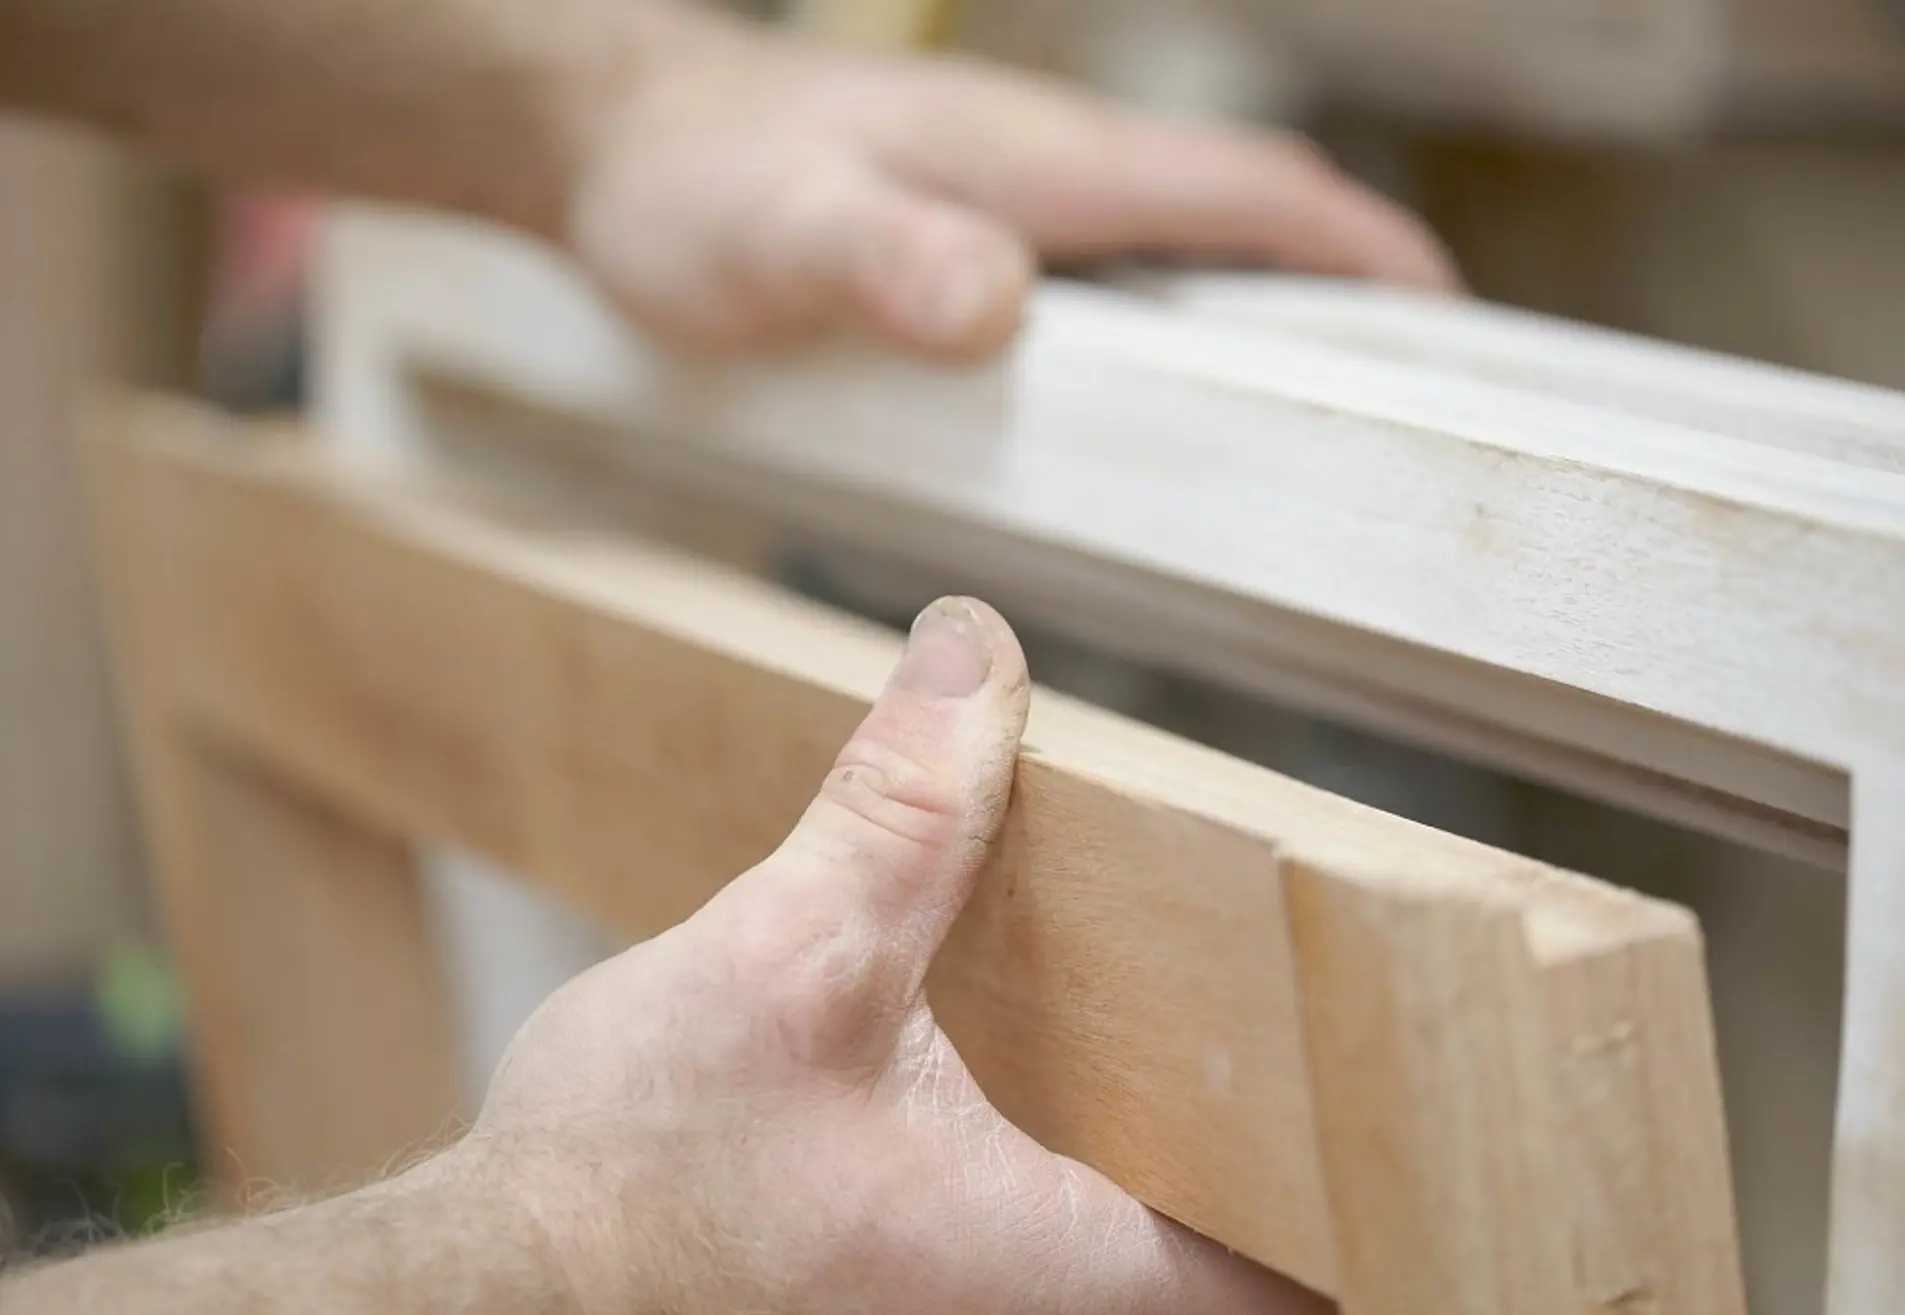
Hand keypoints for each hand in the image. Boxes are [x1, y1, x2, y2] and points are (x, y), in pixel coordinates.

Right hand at [459, 598, 1322, 1312]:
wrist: (495, 1288)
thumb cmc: (630, 1188)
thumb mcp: (787, 962)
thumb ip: (900, 810)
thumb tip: (972, 656)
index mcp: (1058, 1263)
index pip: (1306, 1261)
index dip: (1383, 1168)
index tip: (1417, 1069)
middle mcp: (1038, 1310)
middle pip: (1246, 1242)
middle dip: (1288, 1124)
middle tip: (1327, 998)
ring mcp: (976, 1304)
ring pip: (1145, 1228)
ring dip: (1184, 1127)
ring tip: (1214, 998)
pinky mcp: (915, 1282)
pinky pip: (1054, 1218)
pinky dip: (1089, 1135)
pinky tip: (1063, 1036)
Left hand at [566, 12, 1457, 360]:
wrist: (623, 142)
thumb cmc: (696, 185)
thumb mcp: (777, 236)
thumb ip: (885, 261)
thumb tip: (998, 300)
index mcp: (1044, 165)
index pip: (1246, 191)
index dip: (1358, 249)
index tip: (1444, 318)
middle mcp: (1051, 175)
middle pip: (1245, 220)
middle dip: (1346, 289)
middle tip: (1408, 397)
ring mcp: (1020, 203)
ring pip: (1182, 251)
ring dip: (1267, 312)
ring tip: (1316, 418)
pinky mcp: (980, 238)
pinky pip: (1111, 281)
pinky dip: (1172, 328)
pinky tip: (1156, 403)